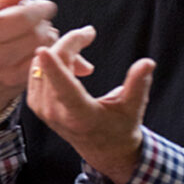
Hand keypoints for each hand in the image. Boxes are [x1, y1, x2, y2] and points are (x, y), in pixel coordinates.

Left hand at [26, 26, 155, 183]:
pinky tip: (72, 66)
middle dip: (71, 43)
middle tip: (90, 34)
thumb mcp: (133, 108)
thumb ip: (138, 85)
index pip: (64, 89)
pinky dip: (53, 60)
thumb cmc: (121, 127)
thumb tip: (148, 62)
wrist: (103, 150)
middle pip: (53, 66)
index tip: (43, 49)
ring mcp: (42, 109)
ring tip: (87, 66)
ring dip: (64, 53)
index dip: (53, 68)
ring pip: (42, 65)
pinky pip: (36, 70)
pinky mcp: (35, 103)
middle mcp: (55, 113)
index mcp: (79, 115)